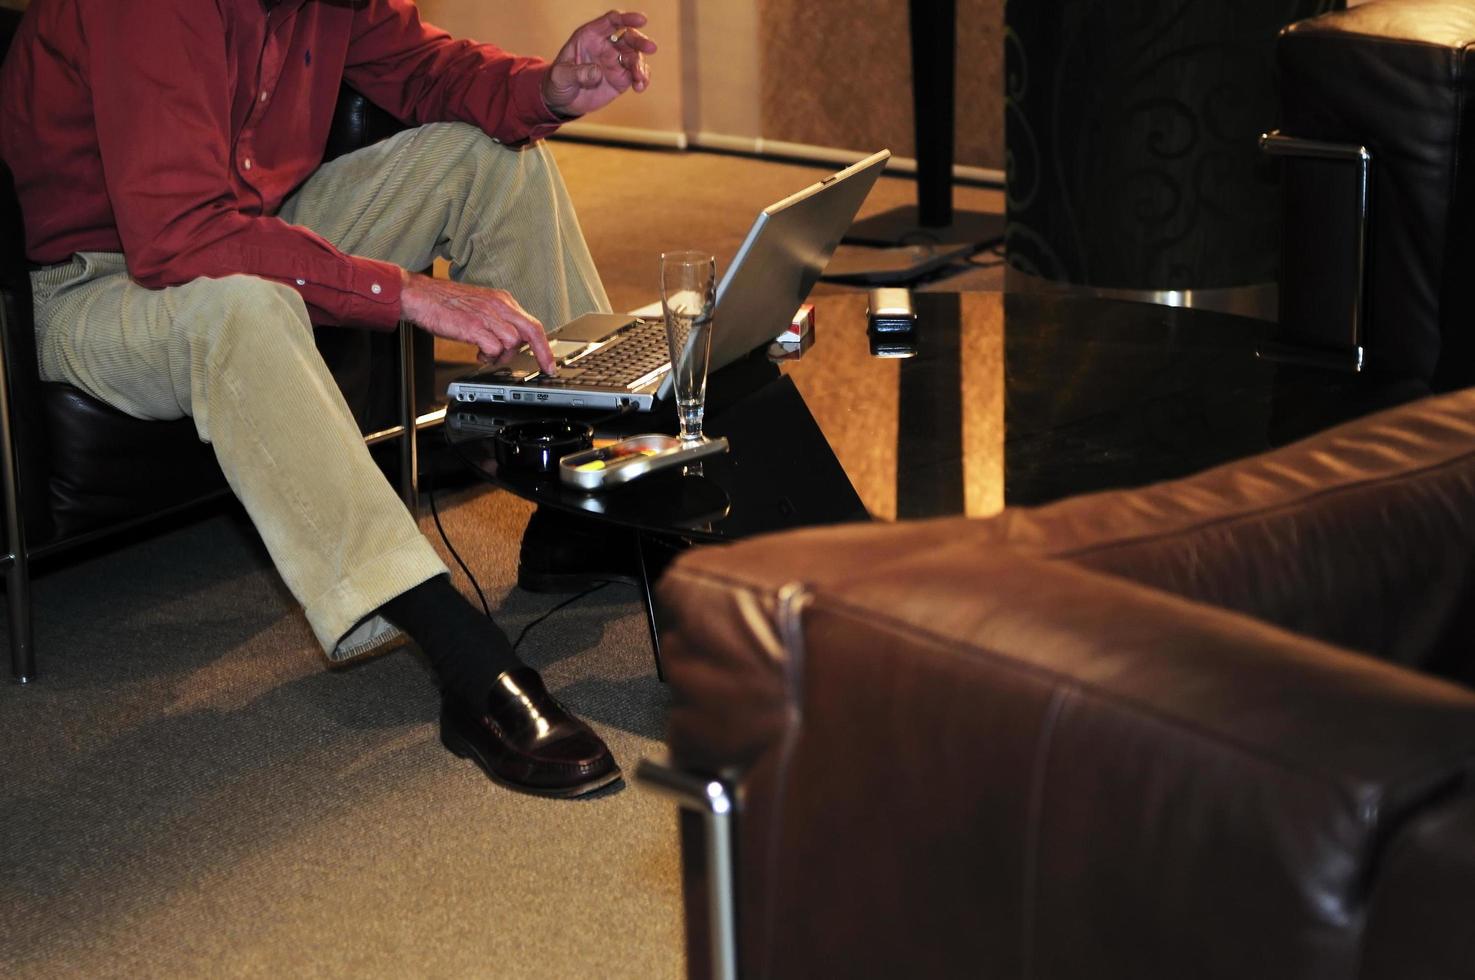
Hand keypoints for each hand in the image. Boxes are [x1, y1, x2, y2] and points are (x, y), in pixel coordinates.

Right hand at [399, 270, 556, 374]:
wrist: (419, 295)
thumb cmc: (445, 302)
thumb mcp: (480, 306)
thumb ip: (497, 320)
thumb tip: (510, 341)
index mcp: (501, 300)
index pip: (532, 323)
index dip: (544, 344)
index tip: (550, 361)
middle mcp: (498, 306)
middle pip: (532, 331)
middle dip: (542, 353)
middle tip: (544, 368)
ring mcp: (487, 316)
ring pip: (513, 342)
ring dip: (502, 355)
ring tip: (487, 354)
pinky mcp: (473, 327)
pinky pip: (494, 348)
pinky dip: (488, 356)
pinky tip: (478, 354)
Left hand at [542, 10, 656, 118]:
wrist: (562, 101)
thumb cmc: (558, 82)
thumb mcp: (561, 76)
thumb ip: (577, 73)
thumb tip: (597, 72)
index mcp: (590, 36)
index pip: (611, 21)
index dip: (626, 18)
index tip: (641, 20)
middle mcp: (606, 45)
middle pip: (628, 37)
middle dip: (640, 41)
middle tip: (651, 48)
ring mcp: (616, 62)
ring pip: (635, 57)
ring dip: (641, 66)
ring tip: (639, 79)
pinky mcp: (622, 78)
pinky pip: (637, 75)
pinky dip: (642, 79)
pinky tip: (640, 87)